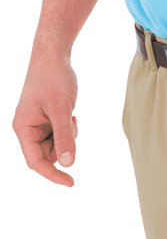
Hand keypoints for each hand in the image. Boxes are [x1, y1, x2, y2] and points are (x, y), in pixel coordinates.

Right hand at [12, 55, 78, 187]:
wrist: (53, 55)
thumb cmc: (54, 78)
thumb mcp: (61, 108)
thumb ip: (64, 136)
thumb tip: (69, 164)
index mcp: (23, 128)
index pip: (35, 162)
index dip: (52, 175)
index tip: (71, 183)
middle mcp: (27, 129)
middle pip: (47, 155)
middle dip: (63, 146)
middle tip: (72, 124)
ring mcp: (37, 124)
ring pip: (55, 145)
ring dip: (67, 137)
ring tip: (71, 116)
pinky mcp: (46, 119)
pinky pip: (58, 135)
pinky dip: (68, 129)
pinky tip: (71, 113)